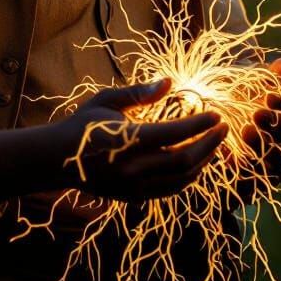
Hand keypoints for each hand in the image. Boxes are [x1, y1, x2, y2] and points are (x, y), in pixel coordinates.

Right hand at [57, 78, 227, 201]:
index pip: (175, 133)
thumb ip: (139, 93)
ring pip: (181, 180)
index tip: (216, 113)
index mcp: (127, 140)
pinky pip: (170, 190)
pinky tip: (196, 161)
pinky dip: (188, 176)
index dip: (200, 124)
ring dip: (203, 162)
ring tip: (214, 144)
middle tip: (223, 127)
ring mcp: (133, 187)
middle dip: (210, 144)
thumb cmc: (84, 124)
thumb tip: (170, 81)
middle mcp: (132, 168)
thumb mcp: (107, 100)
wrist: (57, 160)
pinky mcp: (134, 198)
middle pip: (184, 160)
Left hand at [239, 56, 280, 193]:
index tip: (275, 91)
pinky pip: (274, 172)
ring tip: (246, 131)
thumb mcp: (242, 82)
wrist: (203, 135)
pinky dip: (258, 162)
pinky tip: (238, 153)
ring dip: (270, 139)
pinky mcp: (274, 175)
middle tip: (259, 113)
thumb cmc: (227, 101)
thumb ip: (268, 74)